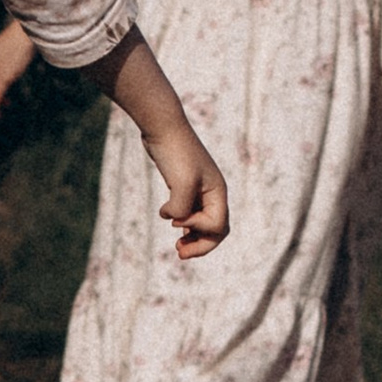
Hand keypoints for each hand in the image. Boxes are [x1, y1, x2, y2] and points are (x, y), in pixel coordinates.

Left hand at [151, 126, 228, 259]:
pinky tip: (170, 220)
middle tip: (180, 254)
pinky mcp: (184, 186)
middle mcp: (212, 193)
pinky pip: (190, 213)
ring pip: (203, 224)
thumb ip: (181, 208)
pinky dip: (182, 223)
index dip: (197, 229)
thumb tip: (173, 220)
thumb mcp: (181, 182)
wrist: (162, 126)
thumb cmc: (175, 152)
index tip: (176, 220)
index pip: (217, 226)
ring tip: (177, 248)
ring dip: (192, 238)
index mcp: (218, 192)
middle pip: (216, 230)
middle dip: (200, 245)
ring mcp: (199, 190)